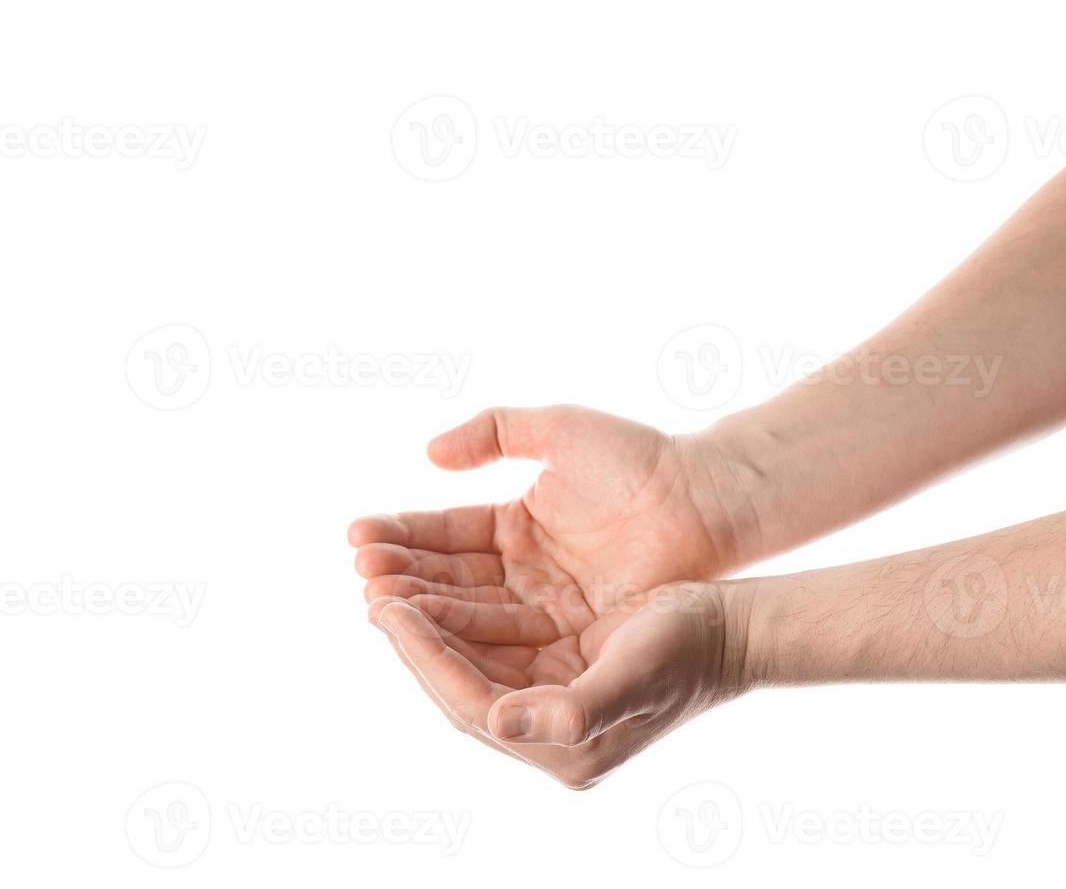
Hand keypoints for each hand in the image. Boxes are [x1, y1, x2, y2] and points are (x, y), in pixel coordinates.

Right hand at [349, 405, 762, 644]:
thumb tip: (429, 452)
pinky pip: (506, 635)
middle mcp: (524, 570)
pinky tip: (424, 623)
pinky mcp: (569, 633)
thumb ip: (492, 432)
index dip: (402, 534)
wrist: (707, 499)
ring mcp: (545, 605)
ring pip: (470, 609)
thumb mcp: (558, 430)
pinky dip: (463, 631)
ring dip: (422, 605)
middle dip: (400, 575)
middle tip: (359, 573)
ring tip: (376, 598)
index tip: (358, 536)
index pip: (446, 533)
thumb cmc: (639, 459)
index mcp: (516, 524)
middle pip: (448, 576)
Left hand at [366, 580, 751, 788]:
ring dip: (430, 626)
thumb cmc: (691, 651)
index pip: (471, 705)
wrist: (732, 631)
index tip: (387, 610)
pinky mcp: (554, 672)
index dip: (425, 659)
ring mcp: (550, 701)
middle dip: (416, 641)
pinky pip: (489, 646)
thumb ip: (575, 709)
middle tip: (373, 592)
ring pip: (469, 663)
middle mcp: (549, 732)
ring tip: (388, 584)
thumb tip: (500, 721)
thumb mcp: (636, 676)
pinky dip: (458, 618)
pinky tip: (433, 588)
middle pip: (461, 687)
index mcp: (564, 748)